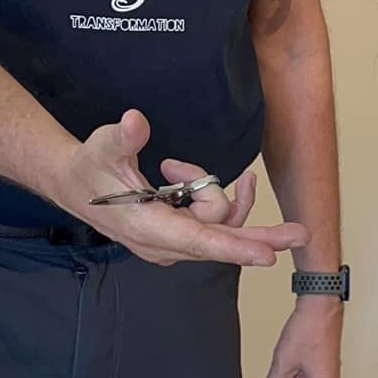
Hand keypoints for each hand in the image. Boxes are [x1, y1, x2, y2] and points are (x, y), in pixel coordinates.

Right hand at [57, 110, 308, 268]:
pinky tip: (202, 175)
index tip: (267, 255)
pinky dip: (216, 196)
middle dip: (260, 234)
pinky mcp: (181, 233)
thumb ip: (122, 137)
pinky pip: (215, 220)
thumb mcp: (101, 146)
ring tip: (174, 165)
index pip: (199, 241)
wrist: (75, 185)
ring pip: (219, 223)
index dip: (235, 247)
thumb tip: (136, 122)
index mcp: (148, 228)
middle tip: (301, 233)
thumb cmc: (89, 168)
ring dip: (211, 190)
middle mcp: (166, 243)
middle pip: (223, 239)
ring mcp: (175, 241)